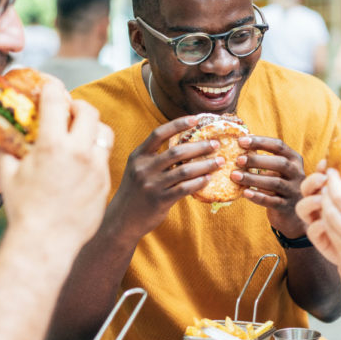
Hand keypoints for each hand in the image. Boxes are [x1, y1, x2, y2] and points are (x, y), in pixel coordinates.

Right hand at [0, 82, 112, 249]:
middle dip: (79, 105)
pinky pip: (106, 157)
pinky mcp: (106, 181)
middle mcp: (78, 151)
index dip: (52, 89)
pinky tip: (87, 160)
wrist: (47, 241)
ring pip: (105, 132)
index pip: (55, 102)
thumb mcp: (9, 176)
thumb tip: (9, 142)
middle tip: (72, 110)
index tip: (51, 87)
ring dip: (94, 127)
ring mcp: (96, 167)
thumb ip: (12, 153)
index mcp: (51, 145)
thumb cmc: (24, 209)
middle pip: (89, 111)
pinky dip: (97, 152)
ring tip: (85, 133)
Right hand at [109, 116, 224, 238]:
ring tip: (219, 161)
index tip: (196, 119)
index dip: (178, 124)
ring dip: (205, 165)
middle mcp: (144, 168)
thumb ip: (155, 158)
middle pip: (176, 151)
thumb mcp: (138, 170)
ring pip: (184, 170)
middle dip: (199, 146)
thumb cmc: (135, 192)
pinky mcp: (160, 200)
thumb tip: (185, 145)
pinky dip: (199, 182)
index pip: (159, 133)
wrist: (121, 220)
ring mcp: (151, 185)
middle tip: (216, 144)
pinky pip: (184, 189)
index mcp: (138, 156)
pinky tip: (209, 179)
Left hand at [230, 135, 304, 236]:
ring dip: (253, 178)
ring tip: (235, 176)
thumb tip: (238, 143)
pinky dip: (258, 197)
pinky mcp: (287, 207)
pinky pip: (272, 201)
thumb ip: (263, 158)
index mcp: (294, 159)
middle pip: (280, 163)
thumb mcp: (276, 169)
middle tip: (238, 160)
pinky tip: (245, 193)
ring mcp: (294, 191)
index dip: (260, 142)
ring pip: (275, 183)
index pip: (278, 146)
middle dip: (257, 160)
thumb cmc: (278, 184)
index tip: (241, 141)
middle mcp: (297, 173)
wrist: (292, 213)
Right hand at [295, 160, 340, 263]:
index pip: (321, 176)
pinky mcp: (320, 241)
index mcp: (333, 193)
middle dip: (312, 180)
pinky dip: (317, 225)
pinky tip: (327, 223)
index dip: (320, 168)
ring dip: (310, 201)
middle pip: (306, 188)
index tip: (326, 161)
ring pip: (302, 208)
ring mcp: (319, 223)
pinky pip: (311, 231)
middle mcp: (321, 206)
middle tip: (323, 178)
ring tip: (322, 200)